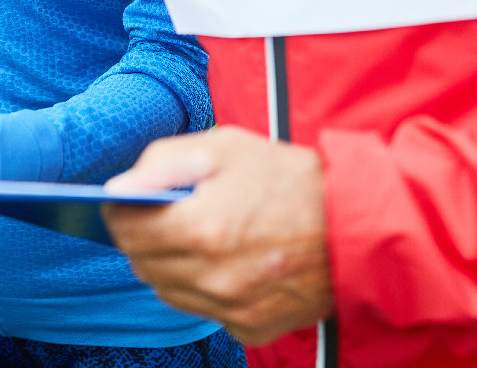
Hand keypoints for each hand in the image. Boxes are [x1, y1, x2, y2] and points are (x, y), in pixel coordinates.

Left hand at [102, 127, 331, 345]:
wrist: (357, 227)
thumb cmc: (291, 180)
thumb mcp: (225, 148)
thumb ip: (163, 163)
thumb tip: (119, 187)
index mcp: (201, 228)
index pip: (125, 229)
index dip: (118, 209)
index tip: (125, 199)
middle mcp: (212, 277)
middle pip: (140, 263)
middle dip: (140, 236)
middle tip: (161, 214)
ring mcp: (231, 308)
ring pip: (166, 290)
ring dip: (168, 263)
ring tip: (196, 235)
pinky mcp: (251, 328)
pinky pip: (202, 310)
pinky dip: (202, 287)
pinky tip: (225, 261)